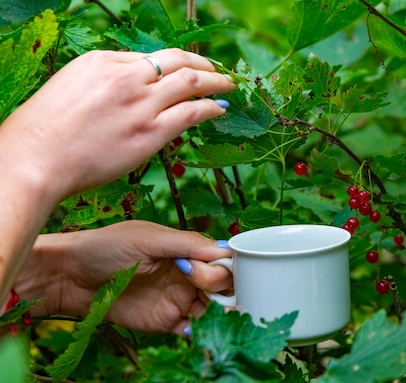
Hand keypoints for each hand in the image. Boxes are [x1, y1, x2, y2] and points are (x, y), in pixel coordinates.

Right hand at [0, 48, 234, 203]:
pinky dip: (210, 108)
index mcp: (103, 61)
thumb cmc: (44, 132)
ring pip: (191, 83)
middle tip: (217, 71)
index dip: (173, 65)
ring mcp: (141, 104)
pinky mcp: (150, 132)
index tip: (185, 71)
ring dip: (216, 82)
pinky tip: (219, 110)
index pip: (149, 59)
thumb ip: (103, 84)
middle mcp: (126, 77)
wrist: (35, 160)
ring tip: (229, 86)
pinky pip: (190, 113)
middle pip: (177, 61)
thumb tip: (128, 89)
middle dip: (203, 65)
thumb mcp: (70, 88)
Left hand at [17, 220, 232, 334]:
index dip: (226, 267)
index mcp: (187, 251)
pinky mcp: (166, 322)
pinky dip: (201, 331)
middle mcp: (188, 276)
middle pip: (223, 285)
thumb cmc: (105, 247)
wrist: (70, 278)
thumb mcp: (149, 238)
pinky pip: (193, 330)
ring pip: (213, 309)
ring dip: (219, 313)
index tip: (214, 271)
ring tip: (213, 315)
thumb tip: (225, 248)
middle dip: (223, 289)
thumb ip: (187, 243)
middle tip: (204, 290)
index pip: (222, 260)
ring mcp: (178, 299)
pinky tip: (197, 328)